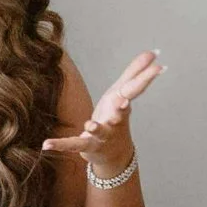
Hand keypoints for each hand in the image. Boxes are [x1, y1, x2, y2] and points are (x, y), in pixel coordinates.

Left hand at [41, 49, 164, 171]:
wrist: (114, 154)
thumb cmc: (117, 117)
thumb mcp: (124, 93)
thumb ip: (135, 72)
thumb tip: (153, 52)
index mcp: (123, 104)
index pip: (135, 90)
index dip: (147, 78)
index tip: (160, 67)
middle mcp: (116, 120)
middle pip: (121, 114)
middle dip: (122, 108)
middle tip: (124, 102)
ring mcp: (102, 134)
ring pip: (100, 131)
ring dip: (96, 128)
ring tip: (90, 124)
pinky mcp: (87, 145)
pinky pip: (73, 144)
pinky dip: (60, 144)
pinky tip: (46, 144)